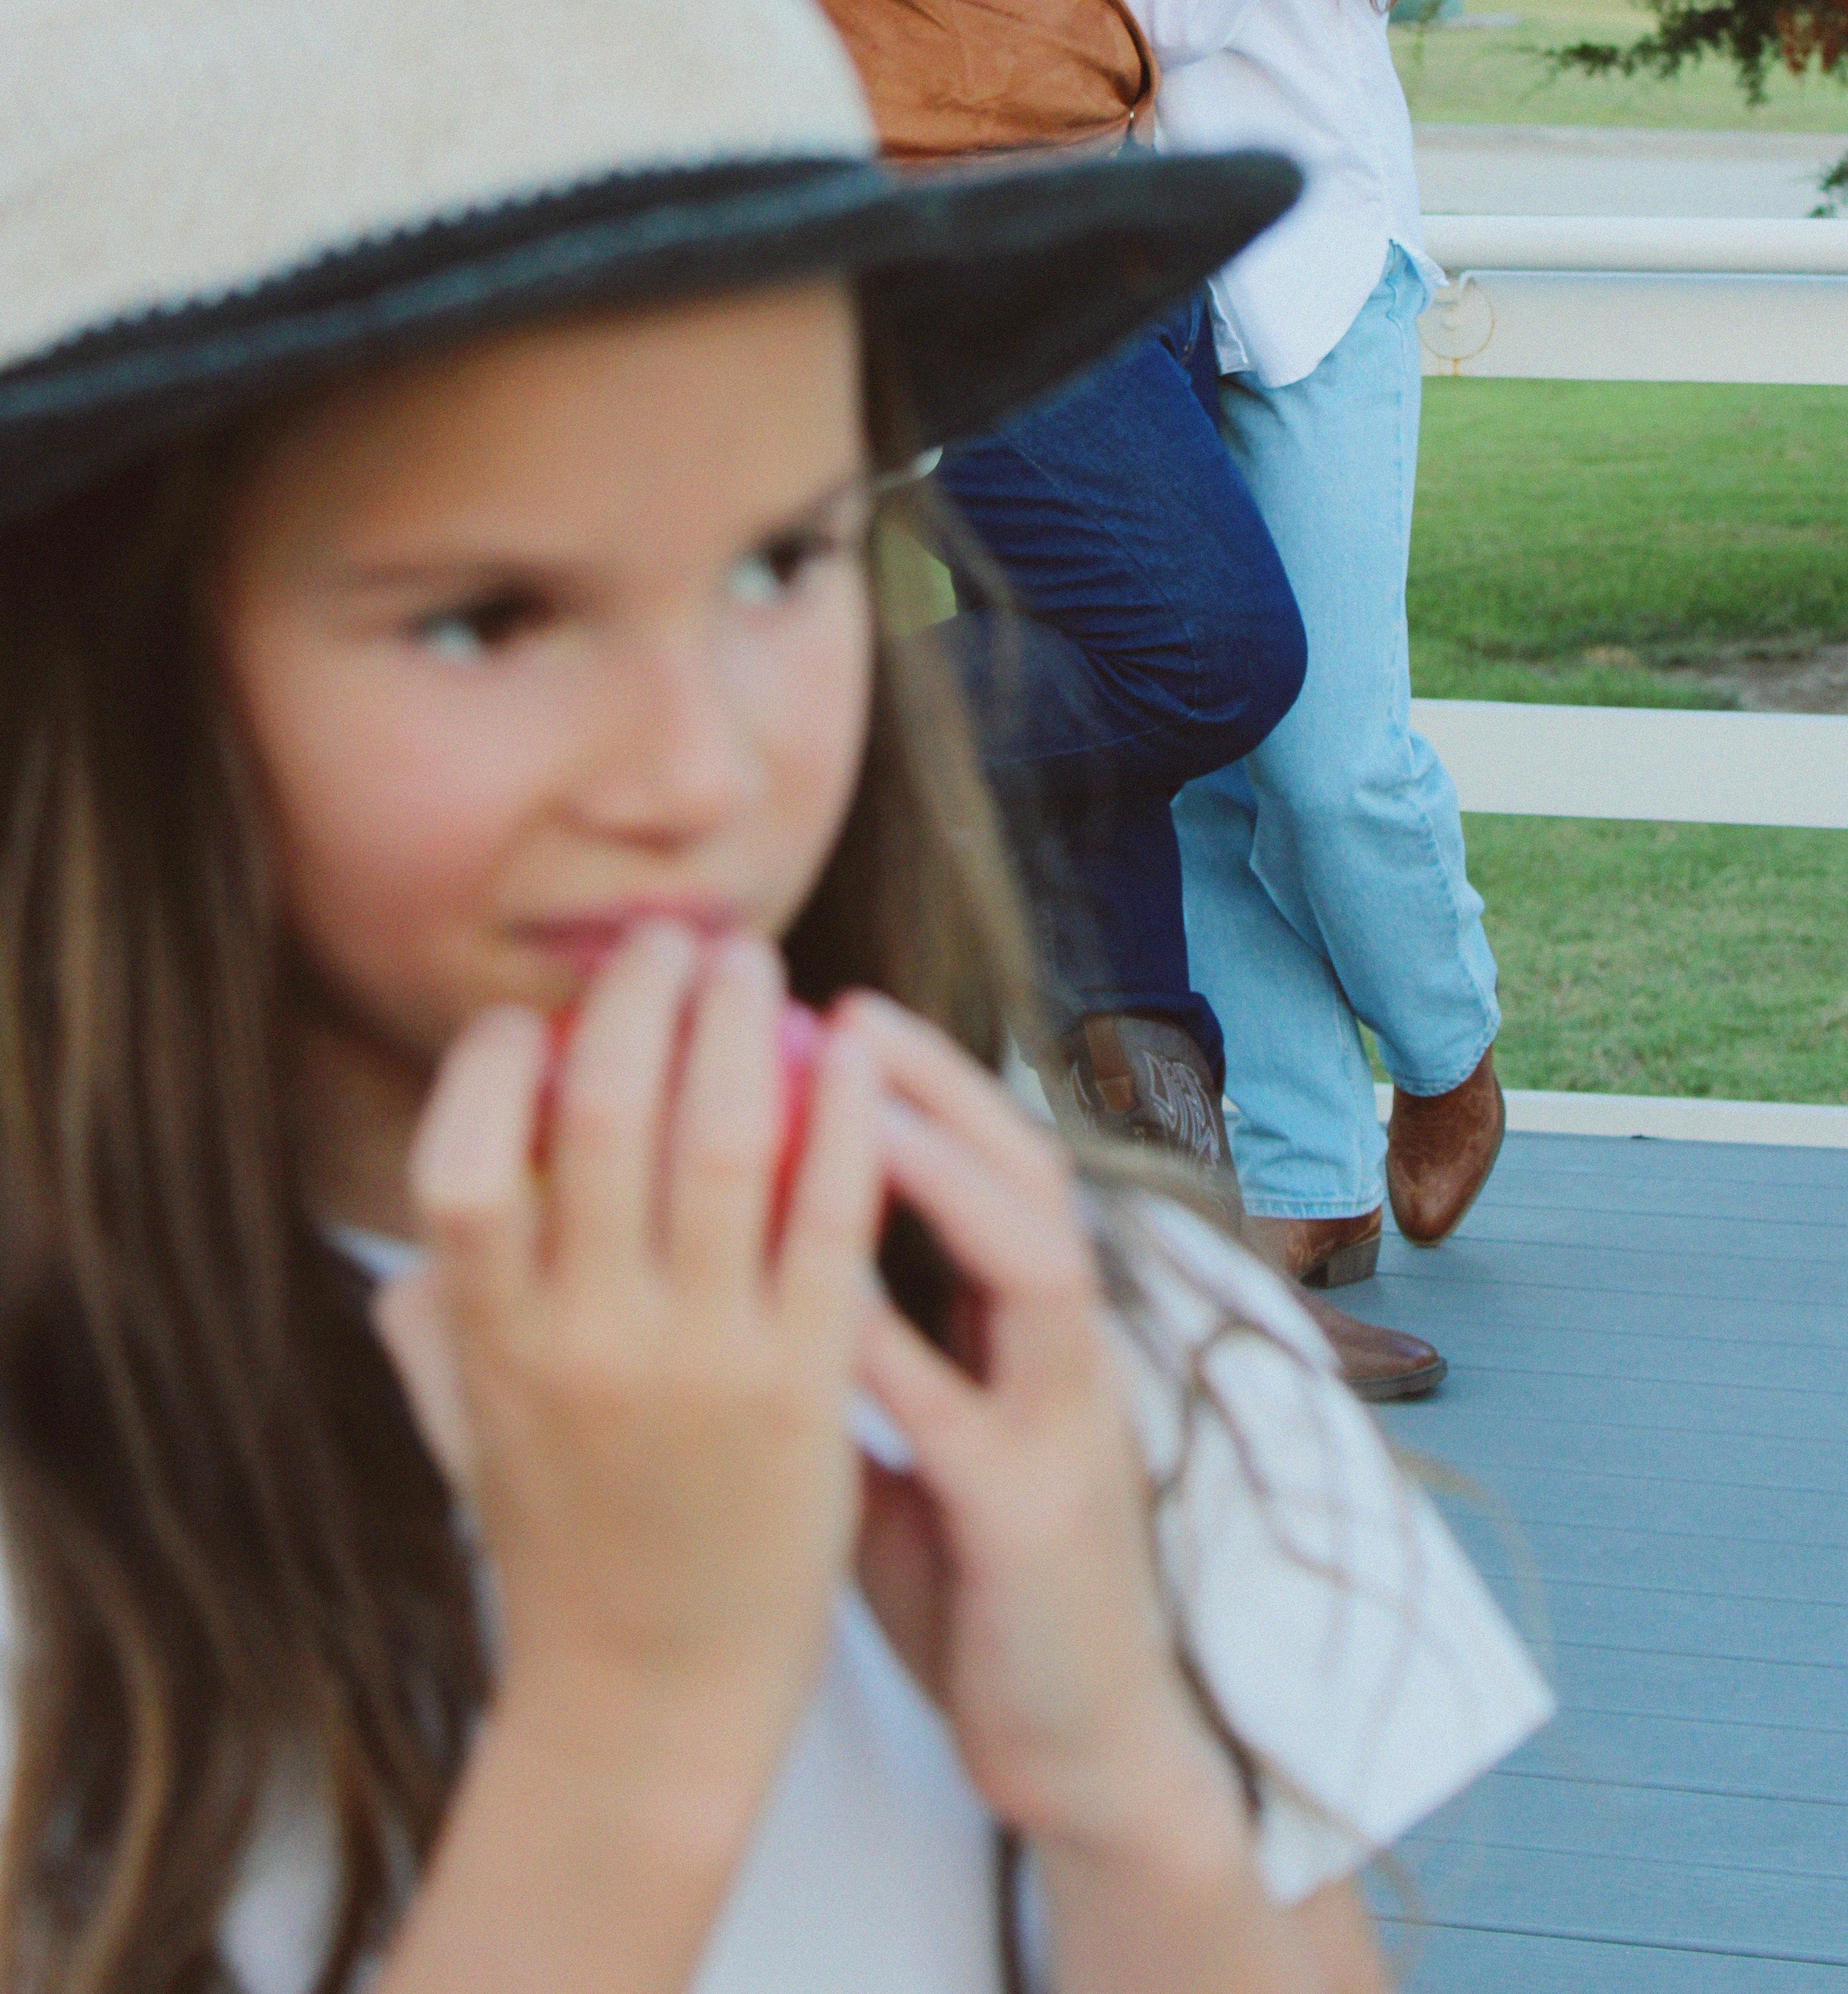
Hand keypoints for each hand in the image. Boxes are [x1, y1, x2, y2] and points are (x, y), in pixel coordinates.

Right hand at [393, 926, 880, 1791]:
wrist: (654, 1703)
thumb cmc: (563, 1550)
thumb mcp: (464, 1429)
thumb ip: (433, 1320)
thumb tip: (424, 1210)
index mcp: (491, 1345)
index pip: (458, 1163)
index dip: (488, 1065)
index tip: (530, 1014)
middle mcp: (588, 1343)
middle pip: (601, 1117)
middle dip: (634, 1001)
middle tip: (666, 940)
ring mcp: (702, 1364)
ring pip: (724, 1142)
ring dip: (738, 1027)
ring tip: (753, 961)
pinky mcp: (805, 1388)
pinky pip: (828, 1218)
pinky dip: (843, 1116)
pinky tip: (854, 1050)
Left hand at [846, 998, 1227, 1855]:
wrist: (1079, 1751)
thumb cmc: (978, 1585)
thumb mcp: (914, 1444)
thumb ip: (852, 1353)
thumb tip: (727, 1255)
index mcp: (1027, 1331)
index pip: (989, 1161)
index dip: (917, 1079)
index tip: (825, 1005)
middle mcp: (1059, 1356)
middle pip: (1026, 1172)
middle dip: (939, 1084)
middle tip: (846, 1009)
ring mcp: (1061, 1433)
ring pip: (1033, 1263)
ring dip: (949, 1176)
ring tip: (859, 1105)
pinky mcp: (1034, 1524)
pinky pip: (967, 1416)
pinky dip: (900, 1350)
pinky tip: (822, 1301)